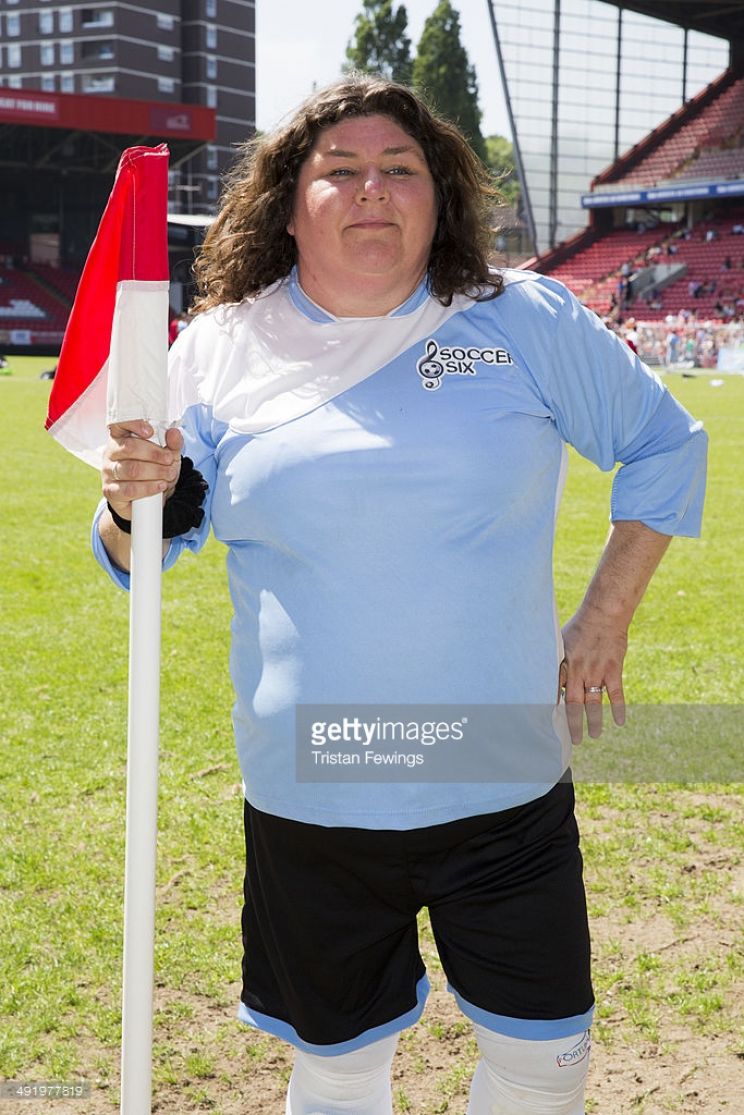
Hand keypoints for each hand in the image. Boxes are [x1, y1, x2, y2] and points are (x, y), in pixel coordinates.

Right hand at [102, 420, 183, 522]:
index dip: (133, 424)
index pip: (119, 424)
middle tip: (169, 460)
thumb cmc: (155, 471)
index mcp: (121, 437)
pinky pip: (129, 489)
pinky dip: (148, 488)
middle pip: (129, 447)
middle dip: (154, 454)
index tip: (150, 431)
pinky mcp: (110, 491)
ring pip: (131, 469)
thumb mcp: (168, 456)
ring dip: (155, 472)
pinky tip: (160, 486)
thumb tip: (174, 433)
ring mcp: (108, 472)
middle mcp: (111, 452)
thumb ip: (172, 444)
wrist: (149, 501)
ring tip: (169, 475)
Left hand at [559, 608, 626, 743]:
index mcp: (563, 665)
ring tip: (594, 736)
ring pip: (594, 703)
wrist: (603, 614)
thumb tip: (542, 673)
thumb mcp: (559, 641)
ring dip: (594, 722)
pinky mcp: (613, 670)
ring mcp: (597, 672)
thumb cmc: (579, 627)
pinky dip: (618, 709)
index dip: (552, 710)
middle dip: (573, 725)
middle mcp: (579, 671)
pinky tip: (619, 722)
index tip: (548, 725)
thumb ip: (554, 659)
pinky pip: (616, 694)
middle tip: (574, 741)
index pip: (554, 693)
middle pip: (574, 704)